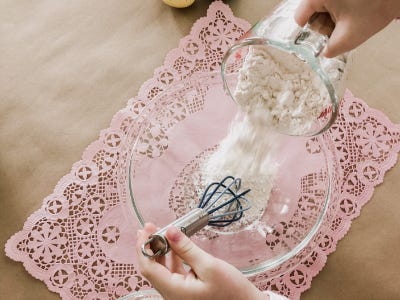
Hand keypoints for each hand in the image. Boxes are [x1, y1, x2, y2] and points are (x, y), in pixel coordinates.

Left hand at [136, 223, 265, 299]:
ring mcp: (179, 294)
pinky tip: (176, 245)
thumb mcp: (209, 266)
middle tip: (151, 226)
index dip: (143, 247)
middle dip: (150, 246)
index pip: (148, 268)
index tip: (145, 229)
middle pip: (152, 269)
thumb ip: (187, 249)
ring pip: (162, 270)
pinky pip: (173, 273)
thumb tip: (170, 231)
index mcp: (174, 291)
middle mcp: (172, 294)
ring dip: (161, 251)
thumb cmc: (231, 292)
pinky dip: (172, 258)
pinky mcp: (186, 292)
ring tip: (163, 232)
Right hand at [295, 0, 399, 56]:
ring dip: (331, 19)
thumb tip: (322, 54)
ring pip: (321, 9)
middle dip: (323, 25)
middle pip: (310, 13)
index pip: (300, 18)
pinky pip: (330, 4)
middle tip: (340, 29)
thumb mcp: (349, 38)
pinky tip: (351, 14)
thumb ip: (330, 50)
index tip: (324, 36)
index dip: (310, 31)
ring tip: (348, 21)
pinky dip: (338, 12)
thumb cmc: (374, 10)